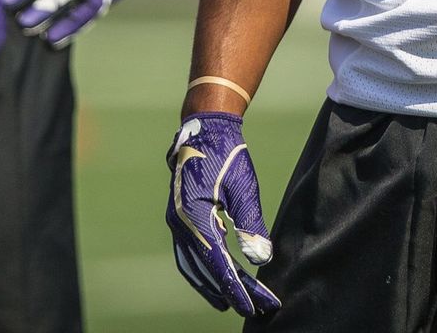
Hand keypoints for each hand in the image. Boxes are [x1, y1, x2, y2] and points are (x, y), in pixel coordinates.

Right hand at [166, 112, 279, 316]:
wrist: (204, 127)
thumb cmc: (227, 154)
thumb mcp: (243, 186)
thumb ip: (250, 222)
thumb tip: (260, 258)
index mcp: (194, 215)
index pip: (218, 262)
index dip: (236, 287)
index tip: (255, 306)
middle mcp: (180, 223)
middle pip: (206, 268)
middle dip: (229, 290)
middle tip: (253, 309)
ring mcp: (176, 220)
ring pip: (192, 264)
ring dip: (211, 284)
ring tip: (228, 302)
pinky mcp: (179, 216)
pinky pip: (188, 252)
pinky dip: (201, 269)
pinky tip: (215, 275)